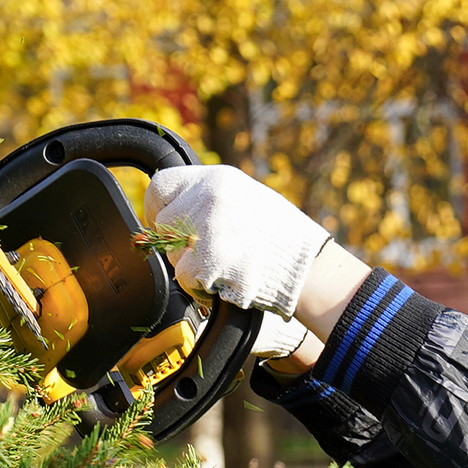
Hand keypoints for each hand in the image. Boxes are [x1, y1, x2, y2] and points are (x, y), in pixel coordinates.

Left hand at [141, 165, 333, 321]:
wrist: (310, 270)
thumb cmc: (284, 241)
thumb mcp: (248, 200)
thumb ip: (211, 200)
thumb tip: (177, 209)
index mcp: (219, 180)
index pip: (162, 185)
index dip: (158, 208)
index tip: (164, 223)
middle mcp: (208, 198)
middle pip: (165, 223)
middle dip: (177, 244)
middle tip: (204, 255)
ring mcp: (205, 228)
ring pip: (172, 254)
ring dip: (192, 267)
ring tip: (226, 267)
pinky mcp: (206, 260)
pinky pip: (184, 278)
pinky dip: (200, 287)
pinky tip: (226, 282)